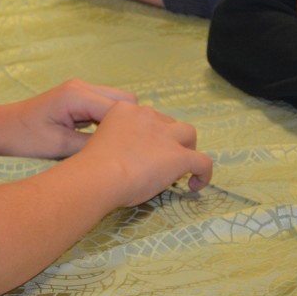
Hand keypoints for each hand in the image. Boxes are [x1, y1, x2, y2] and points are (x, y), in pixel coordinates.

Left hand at [0, 79, 138, 158]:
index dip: (132, 132)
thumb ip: (93, 146)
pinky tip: (107, 144)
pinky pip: (106, 109)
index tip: (138, 155)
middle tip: (128, 153)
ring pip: (118, 105)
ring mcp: (81, 91)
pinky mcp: (78, 100)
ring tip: (118, 150)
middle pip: (126, 102)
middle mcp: (82, 87)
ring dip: (121, 125)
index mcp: (77, 95)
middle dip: (130, 126)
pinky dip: (111, 125)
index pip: (121, 109)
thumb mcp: (60, 147)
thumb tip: (123, 152)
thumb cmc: (23, 139)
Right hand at [78, 99, 212, 205]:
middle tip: (162, 158)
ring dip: (187, 147)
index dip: (149, 132)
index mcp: (125, 110)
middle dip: (169, 137)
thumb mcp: (101, 140)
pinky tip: (195, 185)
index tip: (145, 149)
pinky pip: (203, 161)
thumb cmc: (93, 165)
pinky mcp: (179, 155)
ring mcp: (165, 134)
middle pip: (169, 122)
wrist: (100, 175)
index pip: (146, 115)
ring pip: (189, 133)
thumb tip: (124, 157)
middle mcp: (147, 115)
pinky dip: (203, 173)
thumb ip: (116, 140)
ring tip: (183, 166)